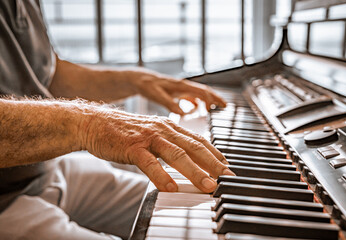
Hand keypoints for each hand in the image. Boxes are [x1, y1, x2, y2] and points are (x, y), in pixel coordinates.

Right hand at [81, 109, 234, 192]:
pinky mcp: (132, 147)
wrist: (96, 122)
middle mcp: (163, 130)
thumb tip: (188, 161)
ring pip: (176, 154)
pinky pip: (149, 163)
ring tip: (208, 186)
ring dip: (194, 171)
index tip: (227, 167)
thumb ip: (171, 144)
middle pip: (194, 147)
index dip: (215, 154)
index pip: (198, 140)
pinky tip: (170, 187)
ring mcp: (148, 138)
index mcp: (170, 127)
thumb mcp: (154, 134)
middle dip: (213, 164)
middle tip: (227, 178)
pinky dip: (161, 176)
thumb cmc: (126, 131)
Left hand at [129, 70, 226, 114]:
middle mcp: (183, 85)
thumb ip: (170, 104)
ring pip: (198, 93)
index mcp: (181, 86)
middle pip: (204, 91)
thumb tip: (183, 114)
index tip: (219, 107)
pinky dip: (196, 101)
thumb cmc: (147, 86)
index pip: (201, 92)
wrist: (139, 79)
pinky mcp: (176, 91)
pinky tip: (196, 108)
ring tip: (215, 107)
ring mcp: (180, 88)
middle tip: (225, 106)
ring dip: (208, 99)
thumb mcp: (157, 96)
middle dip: (215, 98)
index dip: (212, 99)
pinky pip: (190, 95)